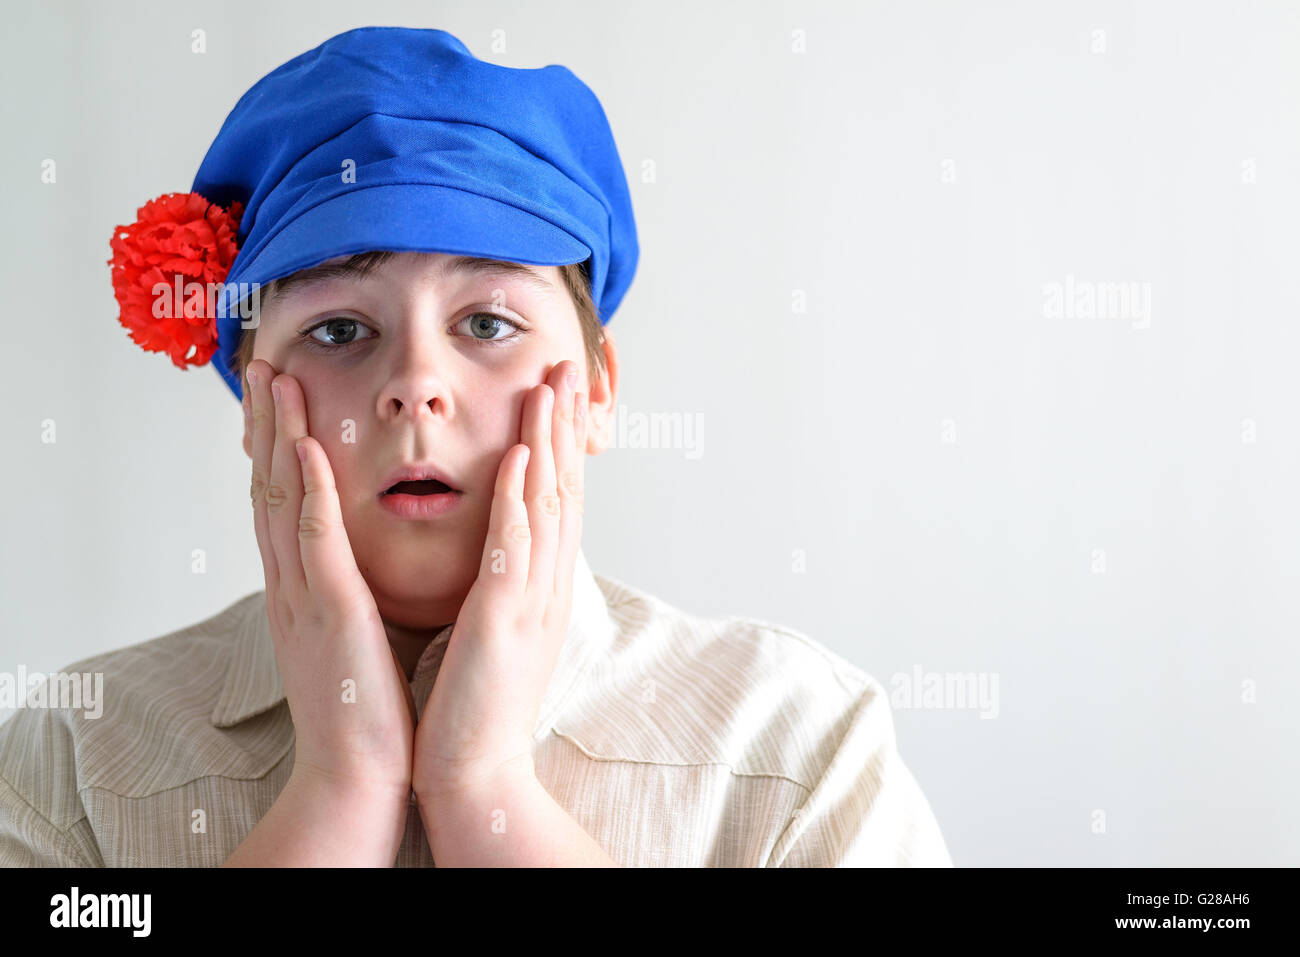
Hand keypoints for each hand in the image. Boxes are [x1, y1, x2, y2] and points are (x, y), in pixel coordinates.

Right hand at [245, 358, 417, 799]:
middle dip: (265, 425)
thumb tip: (349, 560)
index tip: (277, 395)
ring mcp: (304, 598)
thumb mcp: (348, 635)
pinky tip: (307, 452)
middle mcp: (291, 586)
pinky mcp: (331, 615)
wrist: (356, 775)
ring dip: (279, 438)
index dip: (275, 445)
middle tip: (264, 366)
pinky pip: (316, 545)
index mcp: (301, 590)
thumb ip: (342, 591)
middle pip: (269, 489)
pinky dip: (309, 494)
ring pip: (283, 502)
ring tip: (278, 383)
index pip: (281, 503)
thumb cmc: (362, 707)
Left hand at [411, 359, 587, 804]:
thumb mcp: (499, 629)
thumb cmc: (476, 703)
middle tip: (566, 366)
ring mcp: (530, 601)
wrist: (476, 770)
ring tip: (548, 388)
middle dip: (563, 424)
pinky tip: (518, 458)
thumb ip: (503, 582)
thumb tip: (503, 545)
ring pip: (544, 506)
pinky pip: (513, 550)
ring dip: (547, 442)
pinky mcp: (503, 622)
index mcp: (540, 586)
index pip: (554, 499)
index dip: (557, 442)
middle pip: (561, 489)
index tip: (555, 392)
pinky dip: (518, 500)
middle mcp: (547, 586)